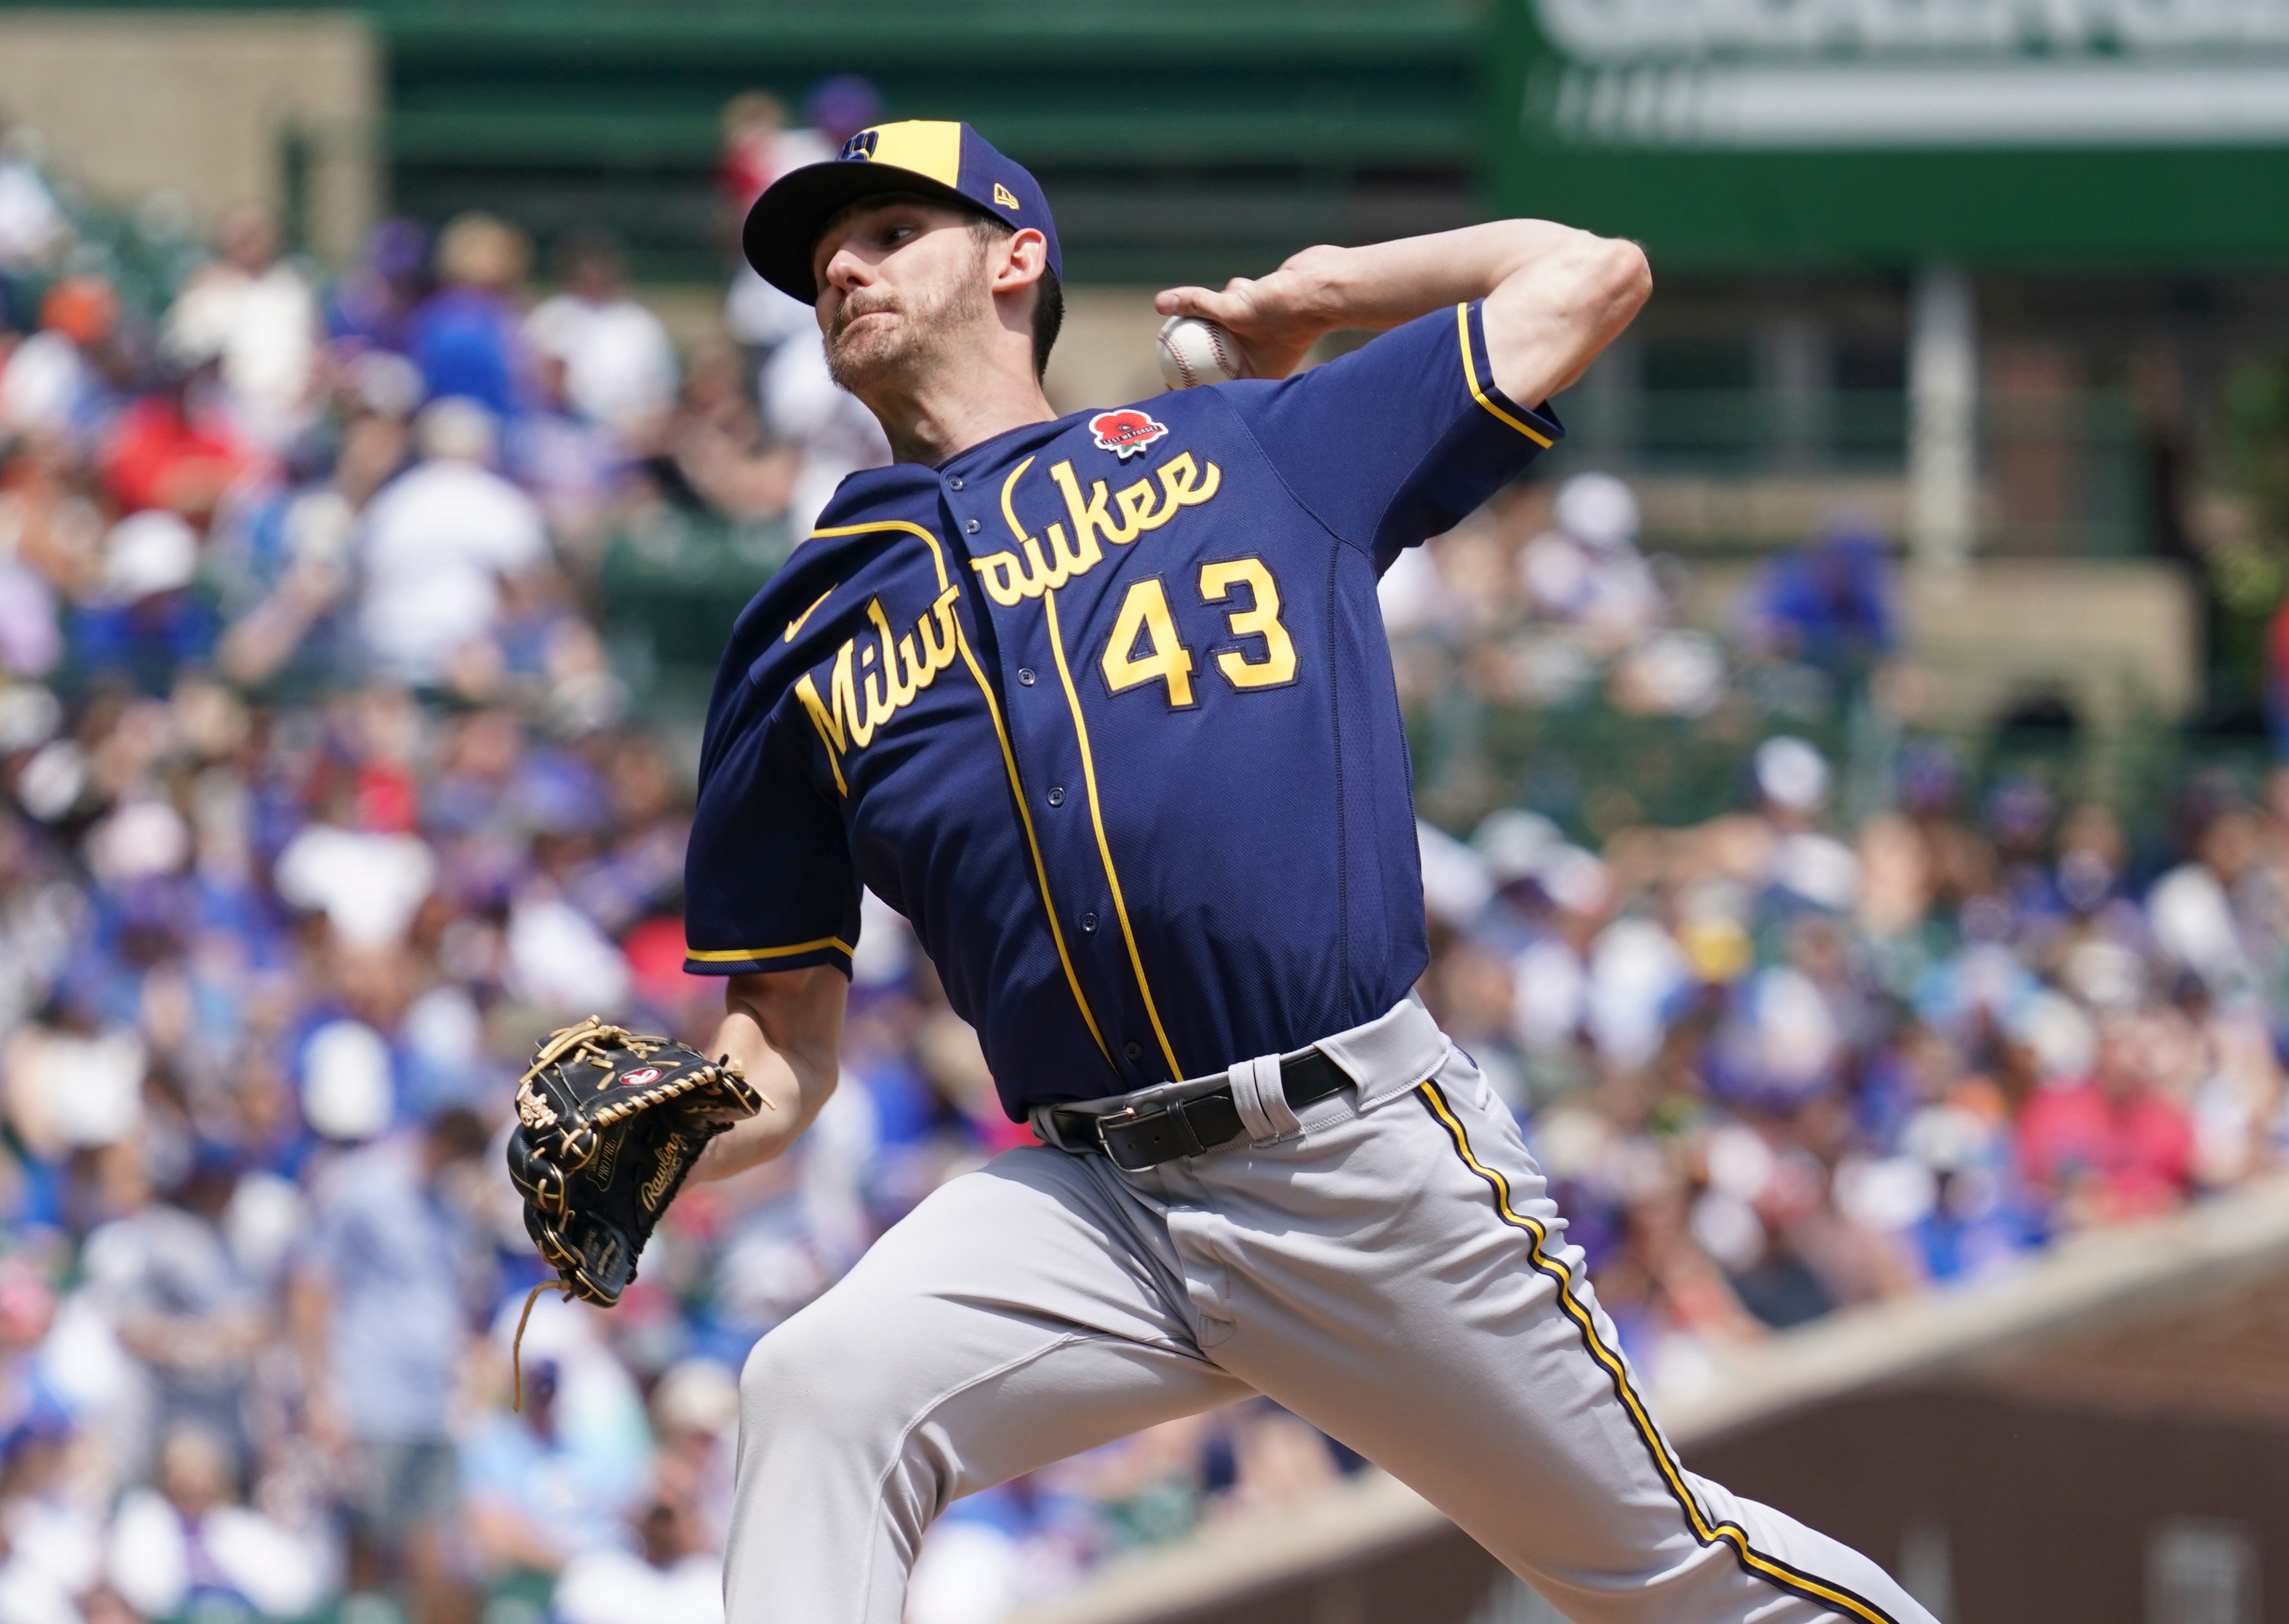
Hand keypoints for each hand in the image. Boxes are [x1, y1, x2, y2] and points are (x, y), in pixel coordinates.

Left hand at [1153, 244, 1348, 381]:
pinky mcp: (1264, 308)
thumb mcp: (1233, 311)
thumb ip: (1197, 305)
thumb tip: (1159, 303)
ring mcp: (1262, 332)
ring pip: (1224, 321)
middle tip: (1166, 343)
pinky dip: (1236, 290)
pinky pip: (1237, 300)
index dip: (1191, 386)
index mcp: (1256, 373)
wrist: (1324, 285)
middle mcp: (1260, 356)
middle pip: (1216, 356)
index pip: (1216, 385)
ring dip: (1219, 308)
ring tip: (1220, 303)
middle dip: (1196, 347)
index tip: (1167, 382)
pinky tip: (1241, 285)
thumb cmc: (1284, 310)